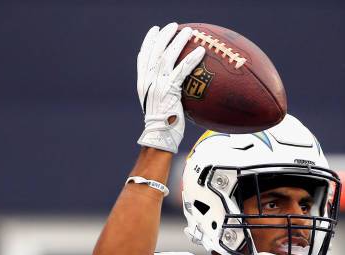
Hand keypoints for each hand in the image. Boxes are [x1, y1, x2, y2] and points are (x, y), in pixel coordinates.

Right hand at [136, 23, 205, 152]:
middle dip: (164, 36)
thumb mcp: (159, 106)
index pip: (143, 57)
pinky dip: (192, 59)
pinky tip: (201, 51)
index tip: (155, 31)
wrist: (159, 137)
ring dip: (179, 41)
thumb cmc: (163, 126)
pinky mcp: (170, 90)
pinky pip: (183, 70)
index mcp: (143, 83)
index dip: (148, 42)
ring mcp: (158, 84)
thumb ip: (164, 94)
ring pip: (168, 56)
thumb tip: (177, 90)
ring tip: (189, 32)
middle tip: (173, 26)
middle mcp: (148, 81)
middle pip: (155, 51)